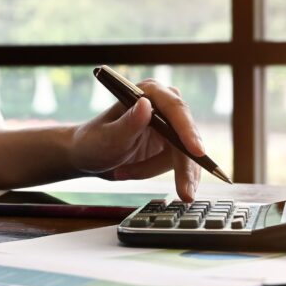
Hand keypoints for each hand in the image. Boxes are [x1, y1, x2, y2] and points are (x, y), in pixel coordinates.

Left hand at [69, 79, 203, 200]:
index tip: (196, 152)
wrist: (88, 156)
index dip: (188, 130)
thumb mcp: (108, 137)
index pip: (175, 109)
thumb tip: (146, 105)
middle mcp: (162, 105)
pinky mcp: (170, 144)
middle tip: (185, 193)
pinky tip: (132, 173)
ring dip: (154, 169)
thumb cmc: (93, 142)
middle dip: (183, 166)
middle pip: (186, 136)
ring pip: (183, 155)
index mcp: (148, 92)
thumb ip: (128, 123)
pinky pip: (178, 164)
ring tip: (123, 172)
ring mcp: (169, 125)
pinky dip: (156, 173)